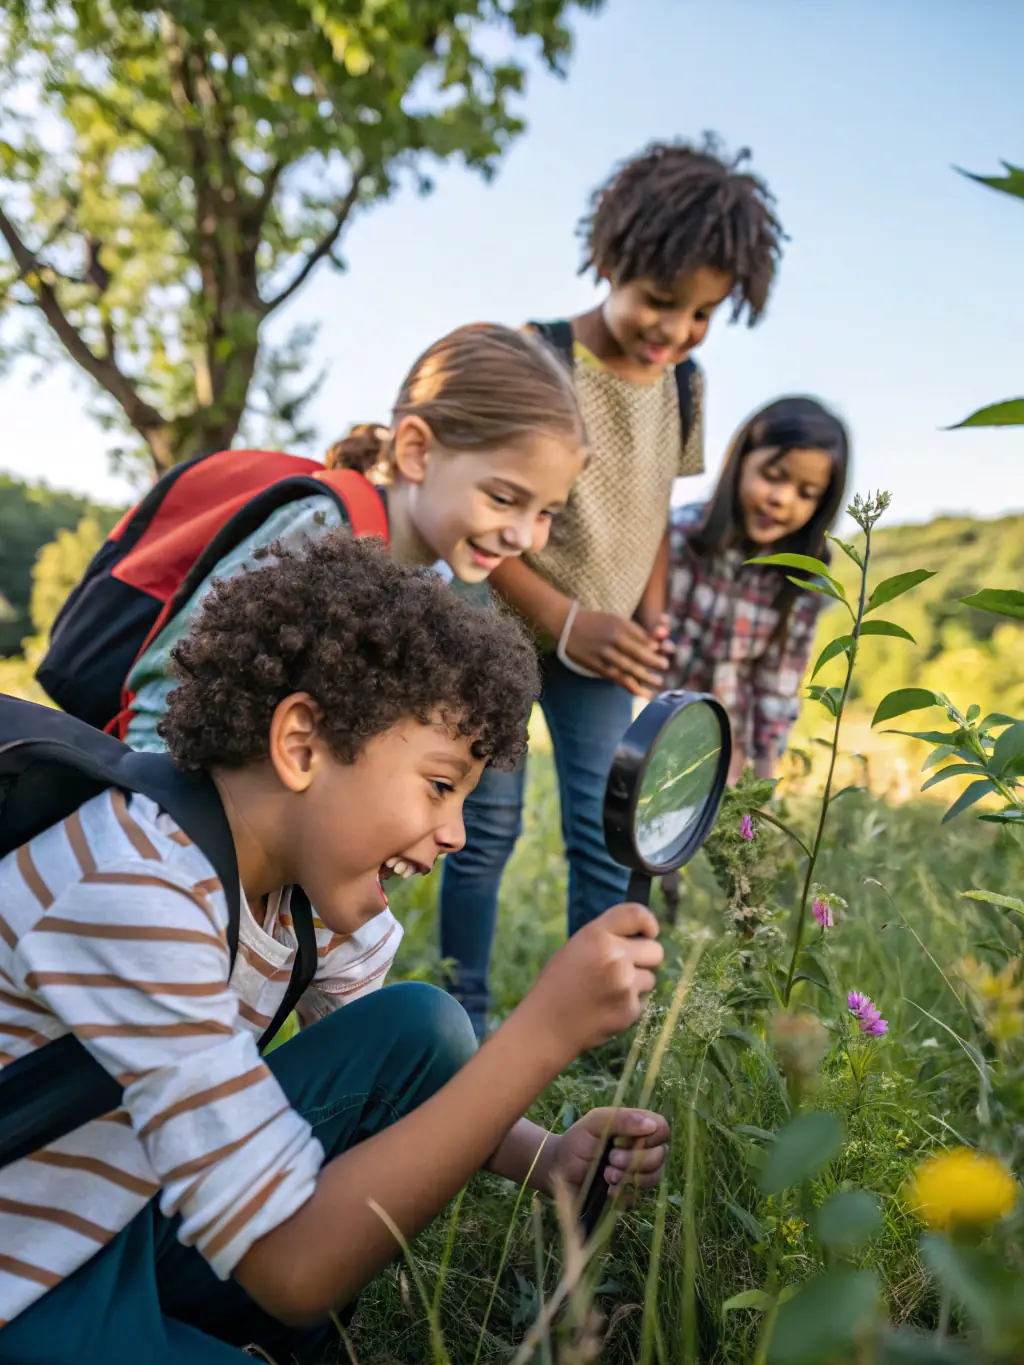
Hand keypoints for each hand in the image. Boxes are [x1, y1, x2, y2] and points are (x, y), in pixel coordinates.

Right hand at [521, 903, 662, 1061]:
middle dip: (645, 959)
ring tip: (607, 991)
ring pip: (651, 978)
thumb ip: (607, 938)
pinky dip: (628, 1004)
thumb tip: (642, 936)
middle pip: (656, 950)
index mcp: (596, 935)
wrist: (546, 1026)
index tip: (649, 932)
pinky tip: (606, 1007)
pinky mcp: (629, 1009)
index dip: (648, 922)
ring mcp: (624, 984)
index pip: (636, 914)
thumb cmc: (558, 984)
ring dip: (636, 984)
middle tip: (624, 968)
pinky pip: (642, 1001)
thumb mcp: (576, 947)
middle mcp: (614, 956)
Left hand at [548, 1108, 670, 1203]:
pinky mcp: (631, 1193)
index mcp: (636, 1127)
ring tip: (607, 1174)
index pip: (662, 1128)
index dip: (652, 1136)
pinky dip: (624, 1192)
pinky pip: (641, 1195)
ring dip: (629, 1176)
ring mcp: (638, 1172)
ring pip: (654, 1176)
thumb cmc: (576, 1141)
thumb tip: (651, 1125)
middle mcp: (642, 1149)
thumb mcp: (594, 1123)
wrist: (559, 1171)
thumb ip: (620, 1119)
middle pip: (660, 1155)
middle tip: (611, 1159)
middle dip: (635, 1159)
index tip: (629, 1139)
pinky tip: (608, 1189)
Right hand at [565, 609, 671, 697]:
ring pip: (628, 668)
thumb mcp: (616, 619)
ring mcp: (603, 653)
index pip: (643, 640)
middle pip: (638, 654)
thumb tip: (654, 646)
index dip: (656, 650)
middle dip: (654, 663)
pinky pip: (615, 677)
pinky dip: (629, 686)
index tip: (664, 656)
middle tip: (665, 668)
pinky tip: (641, 692)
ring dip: (645, 677)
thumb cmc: (596, 621)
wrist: (567, 624)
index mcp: (620, 626)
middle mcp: (612, 640)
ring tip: (658, 683)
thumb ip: (635, 632)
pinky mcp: (595, 665)